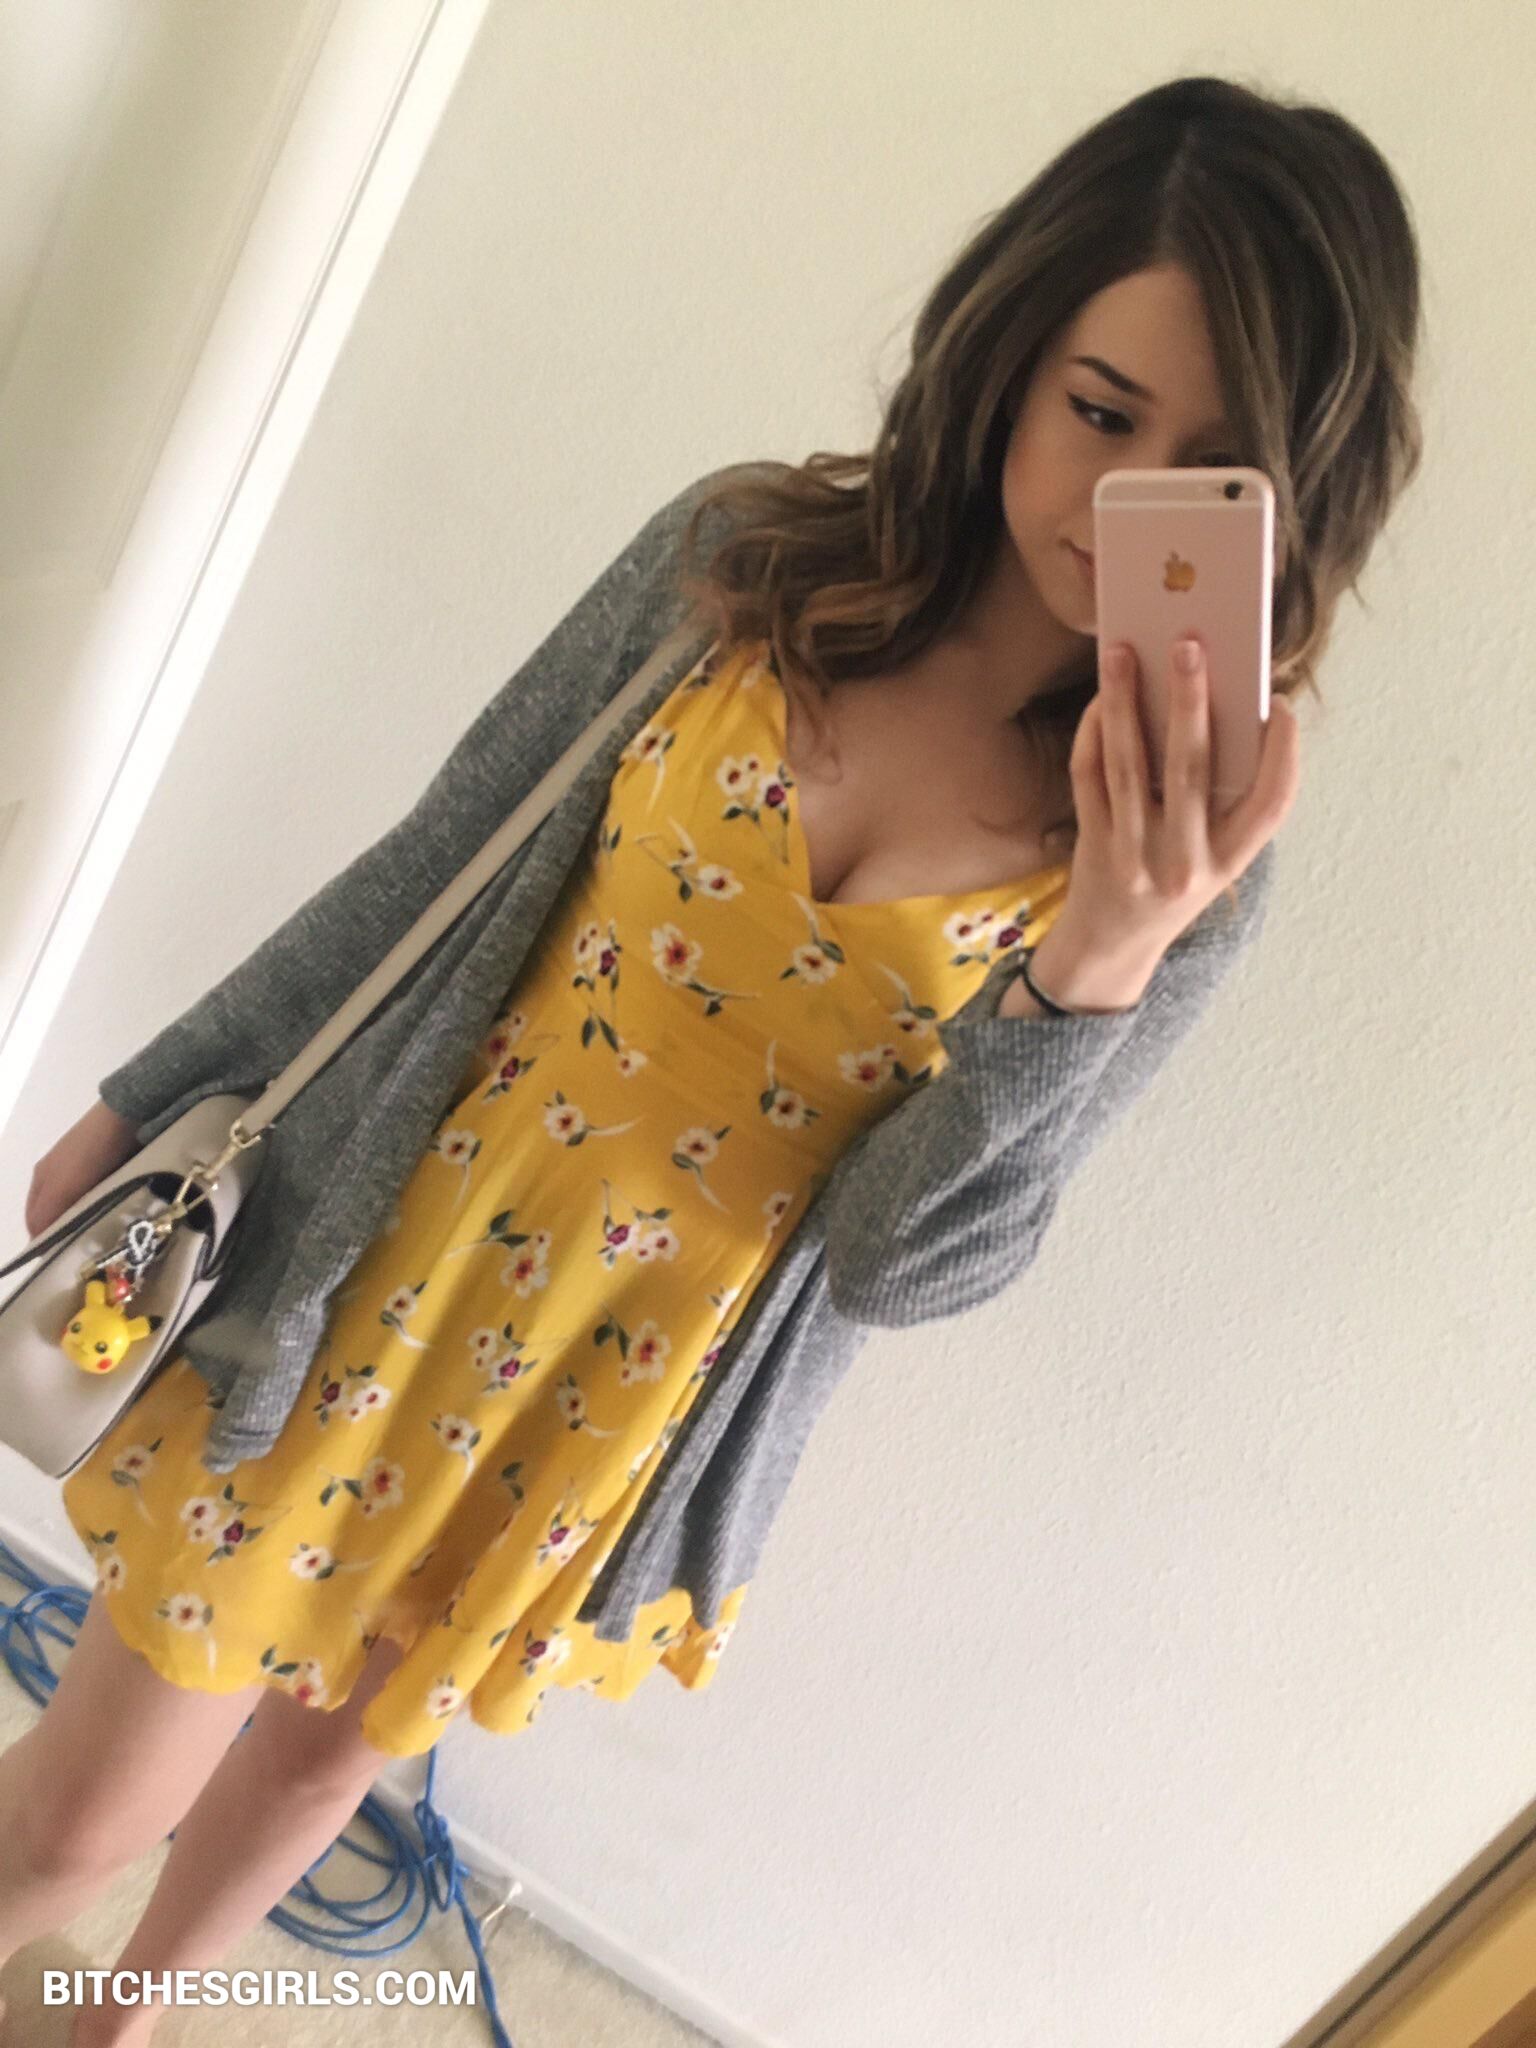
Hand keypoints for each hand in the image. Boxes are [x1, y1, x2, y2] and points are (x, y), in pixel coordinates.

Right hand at [26, 1101, 139, 1240]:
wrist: (129, 1116)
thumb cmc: (88, 1153)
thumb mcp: (61, 1186)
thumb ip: (47, 1215)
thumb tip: (36, 1248)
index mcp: (43, 1180)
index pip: (36, 1223)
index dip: (46, 1243)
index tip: (65, 1262)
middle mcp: (62, 1176)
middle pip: (62, 1217)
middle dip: (73, 1235)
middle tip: (91, 1254)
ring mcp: (90, 1172)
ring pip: (87, 1209)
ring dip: (95, 1222)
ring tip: (109, 1240)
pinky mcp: (116, 1168)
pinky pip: (109, 1197)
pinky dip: (113, 1208)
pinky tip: (123, 1217)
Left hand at [1055, 633, 1301, 966]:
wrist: (1113, 944)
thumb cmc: (1176, 882)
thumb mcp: (1216, 857)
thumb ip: (1226, 799)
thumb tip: (1219, 704)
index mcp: (1229, 862)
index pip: (1271, 805)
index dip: (1283, 753)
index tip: (1281, 705)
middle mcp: (1183, 862)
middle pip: (1190, 771)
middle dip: (1190, 702)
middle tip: (1188, 645)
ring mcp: (1132, 855)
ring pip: (1128, 765)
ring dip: (1124, 702)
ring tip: (1122, 652)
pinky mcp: (1091, 845)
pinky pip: (1089, 778)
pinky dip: (1093, 734)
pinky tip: (1101, 699)